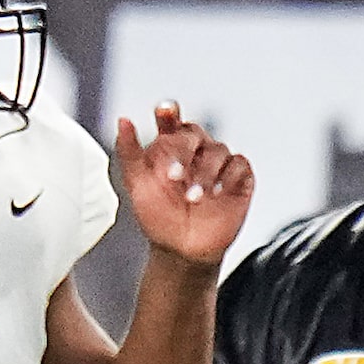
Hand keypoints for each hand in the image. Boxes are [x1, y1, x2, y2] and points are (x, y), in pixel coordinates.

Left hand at [116, 103, 254, 267]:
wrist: (182, 251)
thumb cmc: (160, 219)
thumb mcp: (137, 185)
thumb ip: (129, 152)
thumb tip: (123, 122)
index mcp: (170, 149)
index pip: (171, 122)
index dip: (169, 113)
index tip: (165, 112)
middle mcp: (194, 153)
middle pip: (194, 132)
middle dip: (184, 150)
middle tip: (173, 175)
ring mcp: (217, 165)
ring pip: (218, 149)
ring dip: (204, 173)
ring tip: (193, 197)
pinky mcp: (238, 179)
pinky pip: (239, 165)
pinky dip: (228, 177)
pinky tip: (216, 192)